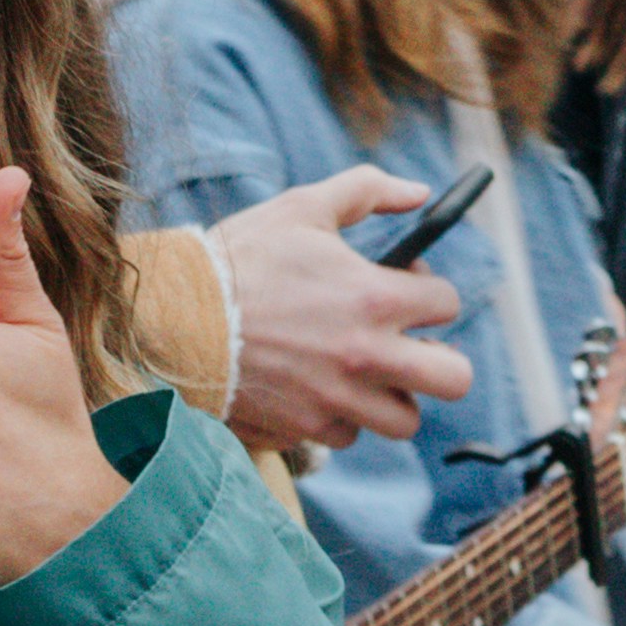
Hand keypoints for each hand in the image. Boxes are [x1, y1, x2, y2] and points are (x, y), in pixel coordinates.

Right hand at [217, 170, 472, 455]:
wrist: (172, 320)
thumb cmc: (238, 259)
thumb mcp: (303, 207)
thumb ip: (368, 190)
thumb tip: (420, 192)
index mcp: (374, 298)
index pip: (447, 304)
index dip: (430, 291)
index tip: (405, 285)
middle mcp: (366, 357)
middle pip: (453, 380)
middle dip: (441, 361)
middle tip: (411, 346)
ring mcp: (337, 400)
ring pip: (403, 420)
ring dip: (391, 396)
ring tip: (362, 370)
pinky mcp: (304, 429)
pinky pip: (345, 435)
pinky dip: (339, 416)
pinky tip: (314, 386)